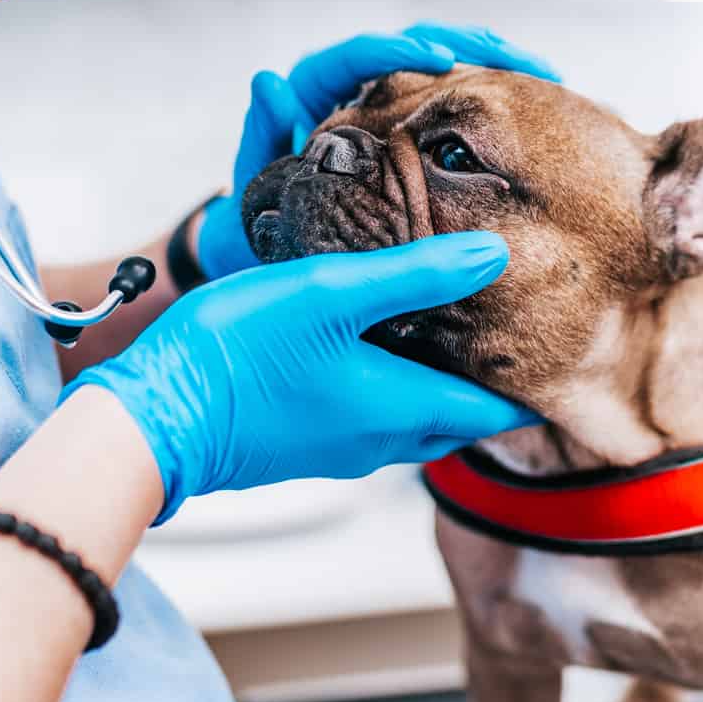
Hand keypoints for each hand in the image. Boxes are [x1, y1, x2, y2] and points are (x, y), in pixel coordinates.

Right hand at [66, 232, 537, 521]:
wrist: (152, 420)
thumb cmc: (240, 354)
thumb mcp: (334, 294)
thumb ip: (418, 273)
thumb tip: (495, 254)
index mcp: (404, 410)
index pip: (495, 412)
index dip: (526, 383)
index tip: (550, 346)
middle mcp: (382, 442)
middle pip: (459, 419)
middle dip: (485, 383)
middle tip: (503, 330)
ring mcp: (340, 448)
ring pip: (414, 419)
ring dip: (436, 381)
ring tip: (445, 326)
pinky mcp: (305, 441)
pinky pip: (371, 417)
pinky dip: (392, 384)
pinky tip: (372, 341)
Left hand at [196, 24, 557, 279]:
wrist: (271, 253)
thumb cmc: (257, 224)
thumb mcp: (260, 182)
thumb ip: (264, 136)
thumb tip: (267, 78)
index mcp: (316, 87)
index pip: (361, 54)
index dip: (400, 51)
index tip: (441, 60)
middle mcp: (358, 85)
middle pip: (420, 42)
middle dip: (472, 44)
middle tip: (523, 61)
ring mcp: (392, 105)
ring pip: (449, 66)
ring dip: (497, 65)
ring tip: (545, 76)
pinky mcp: (416, 130)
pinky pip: (458, 103)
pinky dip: (495, 100)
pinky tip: (539, 108)